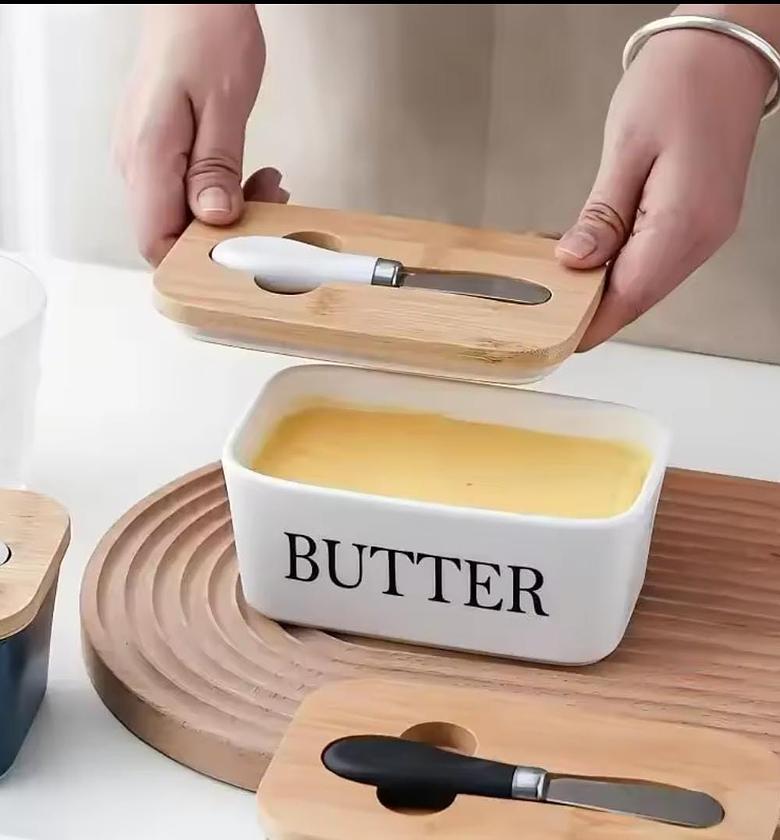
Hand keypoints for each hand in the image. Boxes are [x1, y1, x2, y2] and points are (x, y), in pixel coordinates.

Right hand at [115, 5, 287, 265]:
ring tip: (267, 185)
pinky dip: (220, 194)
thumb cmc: (205, 31)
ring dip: (227, 213)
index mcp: (147, 155)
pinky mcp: (159, 151)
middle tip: (268, 205)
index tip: (240, 248)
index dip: (195, 260)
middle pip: (171, 233)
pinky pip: (185, 192)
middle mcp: (136, 162)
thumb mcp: (224, 104)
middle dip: (224, 234)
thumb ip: (216, 168)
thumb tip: (215, 218)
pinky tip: (246, 177)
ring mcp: (145, 158)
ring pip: (182, 215)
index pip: (155, 242)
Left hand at [556, 25, 772, 349]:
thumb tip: (575, 261)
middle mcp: (701, 236)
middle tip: (544, 312)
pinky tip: (590, 256)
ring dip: (602, 288)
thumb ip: (601, 215)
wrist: (727, 46)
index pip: (629, 296)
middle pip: (637, 295)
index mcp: (684, 223)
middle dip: (590, 310)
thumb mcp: (625, 148)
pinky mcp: (699, 219)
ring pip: (645, 280)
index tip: (555, 340)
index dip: (589, 324)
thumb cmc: (681, 81)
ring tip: (558, 283)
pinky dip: (619, 265)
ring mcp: (705, 230)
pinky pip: (654, 259)